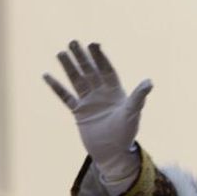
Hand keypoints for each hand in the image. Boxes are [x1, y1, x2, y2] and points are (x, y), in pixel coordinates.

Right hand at [43, 41, 152, 187]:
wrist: (112, 153)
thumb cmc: (126, 133)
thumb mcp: (133, 113)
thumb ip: (138, 96)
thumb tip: (149, 81)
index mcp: (115, 91)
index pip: (106, 70)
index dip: (100, 57)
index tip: (94, 44)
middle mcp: (101, 93)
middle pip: (89, 71)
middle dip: (82, 57)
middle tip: (73, 41)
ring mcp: (89, 102)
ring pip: (77, 80)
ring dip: (69, 67)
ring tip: (61, 53)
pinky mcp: (79, 113)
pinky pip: (65, 97)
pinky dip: (56, 87)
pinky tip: (47, 75)